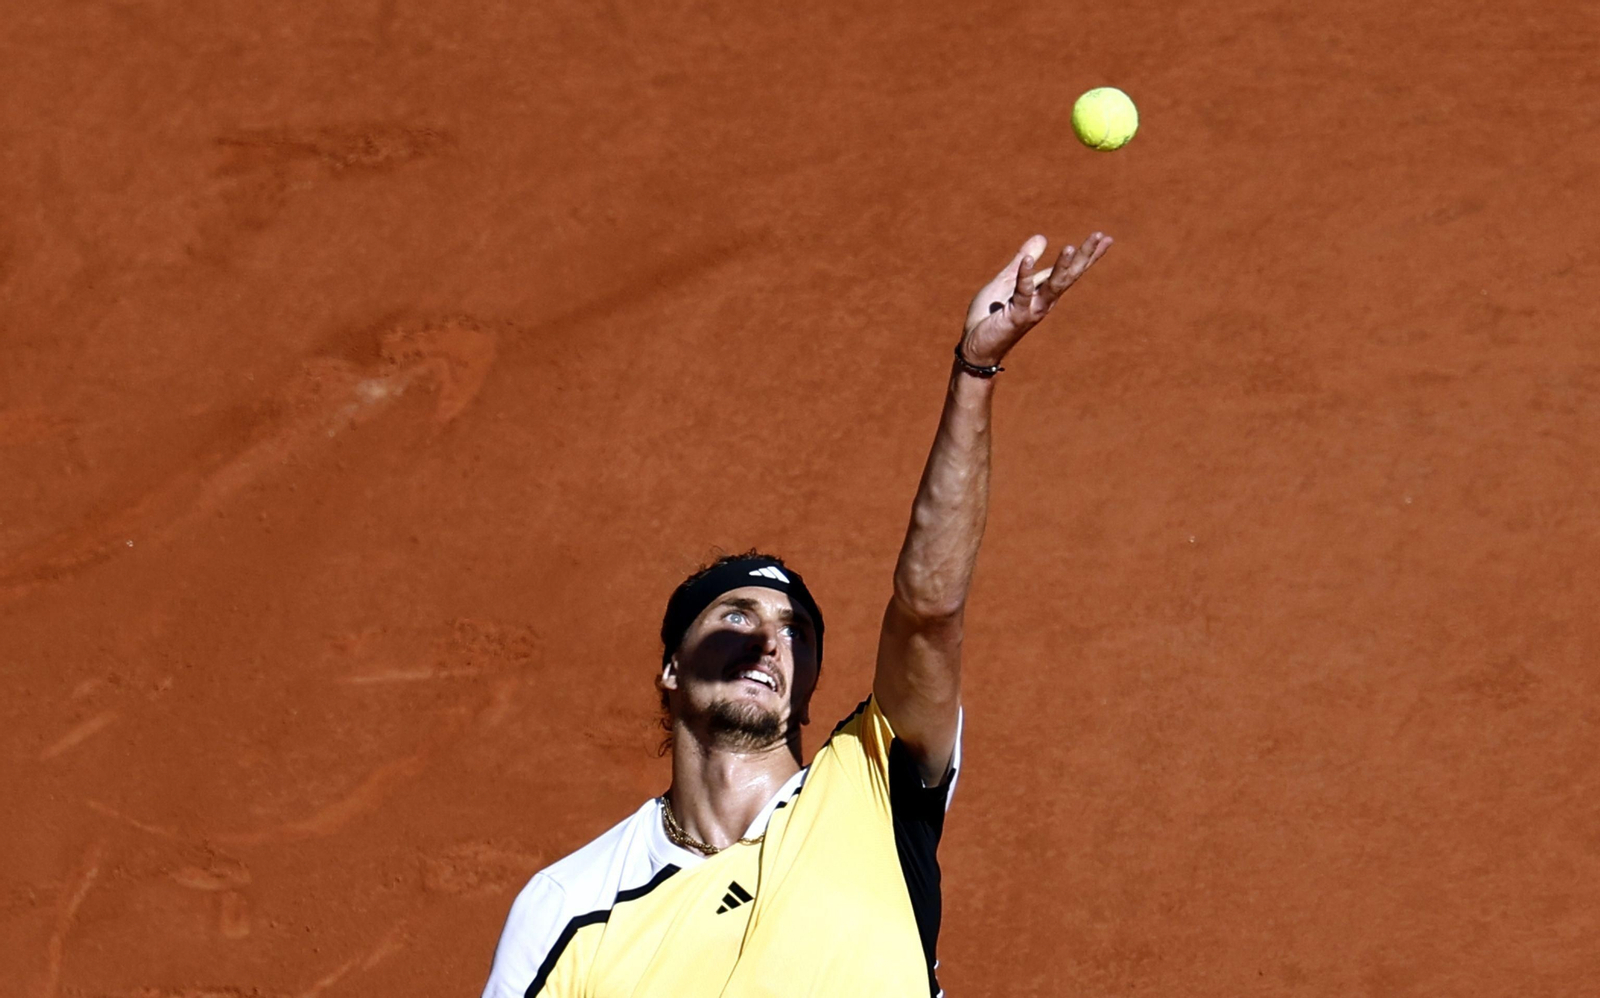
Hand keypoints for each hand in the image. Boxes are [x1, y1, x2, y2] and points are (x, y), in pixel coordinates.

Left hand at [958, 232, 1112, 367]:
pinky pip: (1022, 293)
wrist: (975, 348)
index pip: (1070, 271)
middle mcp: (1043, 301)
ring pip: (1053, 285)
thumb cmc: (990, 317)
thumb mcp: (1007, 281)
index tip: (1106, 238)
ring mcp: (1031, 309)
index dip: (1088, 255)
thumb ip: (1023, 262)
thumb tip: (1042, 237)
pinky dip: (1025, 277)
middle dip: (1085, 256)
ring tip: (1072, 247)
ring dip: (1062, 267)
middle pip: (1069, 275)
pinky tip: (1027, 260)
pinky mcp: (1015, 315)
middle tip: (1100, 235)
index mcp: (1043, 292)